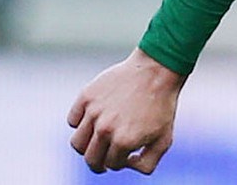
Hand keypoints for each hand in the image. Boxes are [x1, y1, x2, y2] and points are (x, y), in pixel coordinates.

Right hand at [67, 48, 184, 173]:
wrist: (156, 71)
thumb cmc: (162, 106)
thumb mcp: (164, 140)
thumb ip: (146, 164)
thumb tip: (126, 165)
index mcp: (123, 141)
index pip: (110, 165)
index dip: (119, 162)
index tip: (126, 153)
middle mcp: (105, 128)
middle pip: (90, 159)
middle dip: (99, 163)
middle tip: (105, 158)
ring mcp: (94, 112)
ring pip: (77, 143)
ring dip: (87, 146)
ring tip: (98, 140)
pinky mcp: (87, 96)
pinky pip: (73, 120)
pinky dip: (80, 123)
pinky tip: (94, 119)